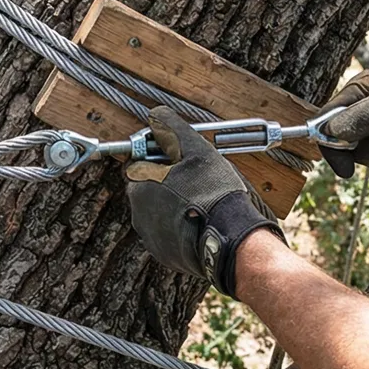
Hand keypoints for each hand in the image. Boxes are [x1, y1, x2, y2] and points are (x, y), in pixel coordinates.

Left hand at [125, 107, 282, 296]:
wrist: (229, 238)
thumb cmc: (213, 193)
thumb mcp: (195, 150)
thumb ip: (172, 129)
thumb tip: (158, 115)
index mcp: (140, 185)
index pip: (140, 164)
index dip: (161, 159)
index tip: (179, 160)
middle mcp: (138, 212)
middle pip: (149, 189)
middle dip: (167, 183)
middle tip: (194, 180)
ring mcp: (150, 236)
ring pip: (158, 212)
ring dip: (174, 205)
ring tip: (200, 202)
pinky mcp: (164, 253)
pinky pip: (168, 233)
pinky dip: (180, 226)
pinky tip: (199, 221)